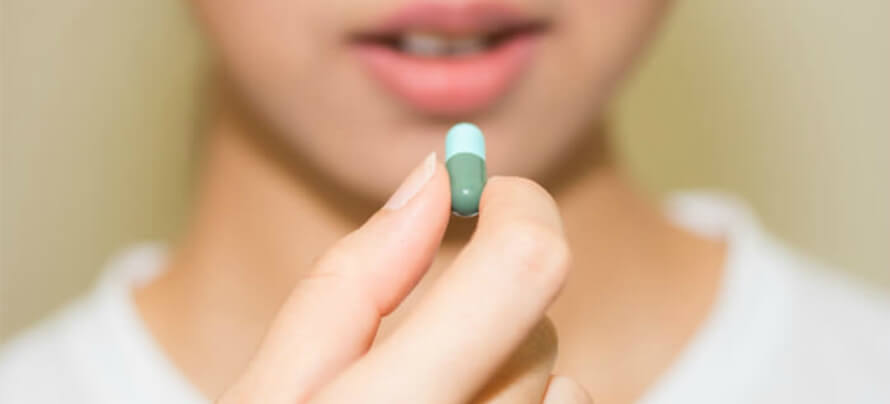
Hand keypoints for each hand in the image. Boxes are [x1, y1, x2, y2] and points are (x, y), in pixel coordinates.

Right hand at [218, 154, 590, 403]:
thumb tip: (434, 180)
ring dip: (507, 382)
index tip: (487, 194)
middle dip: (483, 320)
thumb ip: (354, 277)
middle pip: (539, 332)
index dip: (516, 206)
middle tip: (412, 361)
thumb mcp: (276, 387)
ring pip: (565, 387)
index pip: (523, 268)